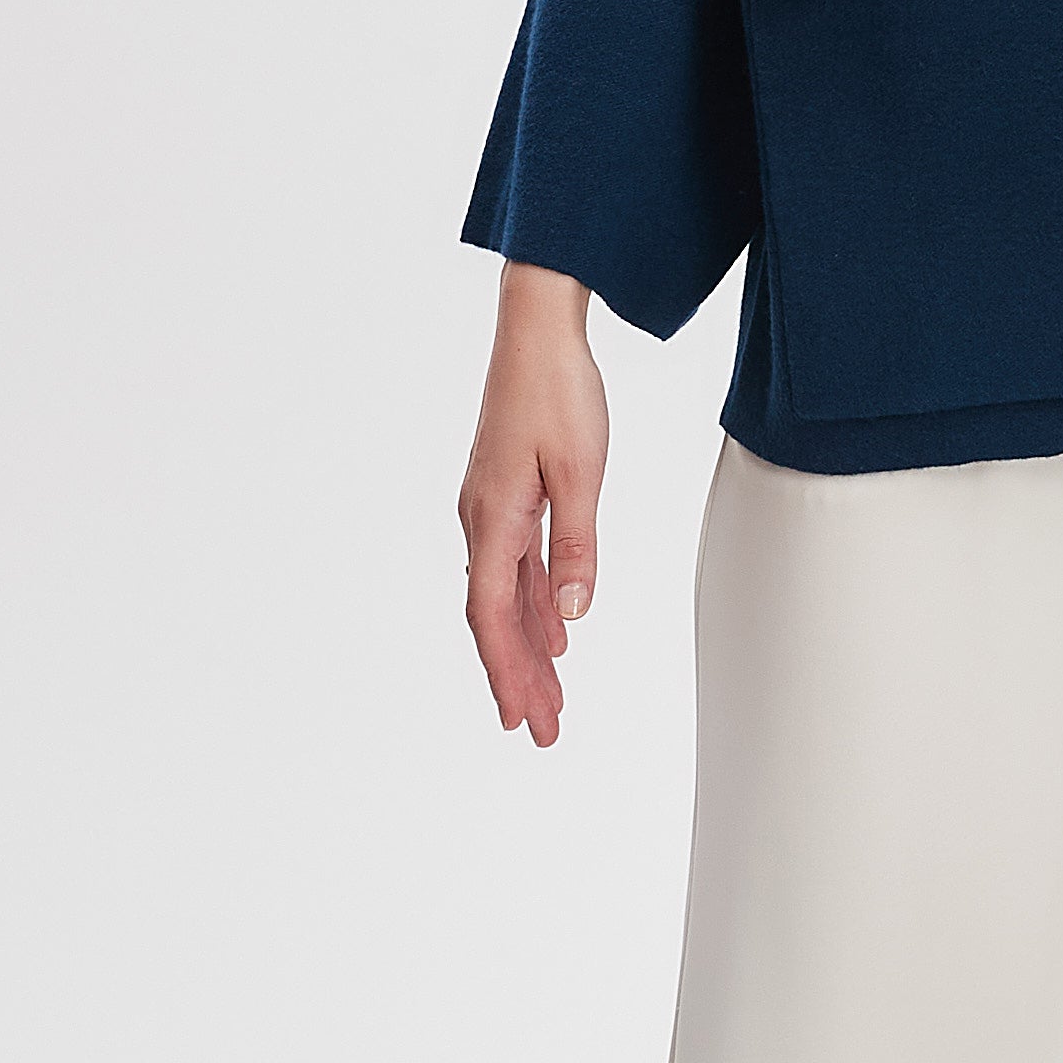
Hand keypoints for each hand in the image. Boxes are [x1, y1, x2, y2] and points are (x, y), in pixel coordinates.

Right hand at [460, 266, 610, 744]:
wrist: (537, 331)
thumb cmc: (559, 391)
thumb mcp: (581, 471)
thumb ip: (576, 545)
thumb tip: (575, 614)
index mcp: (493, 519)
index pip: (492, 615)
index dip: (506, 671)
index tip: (520, 718)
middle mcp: (481, 520)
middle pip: (497, 617)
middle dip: (520, 676)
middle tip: (541, 731)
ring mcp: (491, 508)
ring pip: (507, 596)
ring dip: (529, 647)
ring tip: (551, 696)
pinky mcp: (508, 495)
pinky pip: (517, 566)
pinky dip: (536, 605)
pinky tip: (558, 630)